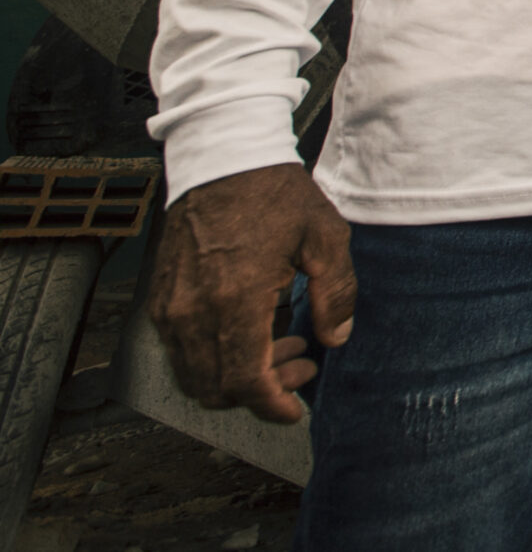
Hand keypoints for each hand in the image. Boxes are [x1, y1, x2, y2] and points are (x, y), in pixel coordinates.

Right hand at [147, 162, 354, 423]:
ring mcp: (171, 307)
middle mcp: (193, 311)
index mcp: (235, 299)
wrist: (223, 157)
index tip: (295, 409)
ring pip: (194, 375)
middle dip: (261, 391)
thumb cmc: (273, 192)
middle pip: (217, 388)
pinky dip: (214, 357)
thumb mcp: (325, 238)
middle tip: (300, 366)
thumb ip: (335, 294)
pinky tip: (252, 329)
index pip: (245, 381)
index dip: (272, 405)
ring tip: (281, 345)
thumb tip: (335, 338)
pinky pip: (180, 350)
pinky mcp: (162, 298)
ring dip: (237, 376)